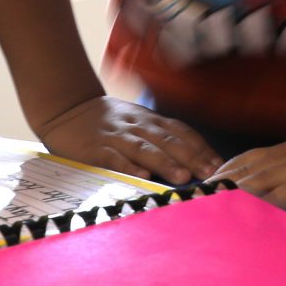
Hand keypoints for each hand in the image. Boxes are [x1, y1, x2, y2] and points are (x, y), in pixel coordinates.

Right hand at [36, 96, 220, 184]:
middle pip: (168, 140)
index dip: (200, 147)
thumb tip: (190, 160)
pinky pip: (113, 158)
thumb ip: (158, 138)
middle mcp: (136, 126)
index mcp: (148, 120)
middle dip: (192, 157)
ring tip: (184, 176)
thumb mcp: (135, 122)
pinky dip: (128, 167)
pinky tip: (142, 176)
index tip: (218, 164)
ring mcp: (116, 136)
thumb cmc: (107, 121)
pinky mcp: (95, 149)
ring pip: (144, 149)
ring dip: (166, 162)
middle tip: (210, 173)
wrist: (66, 108)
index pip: (180, 131)